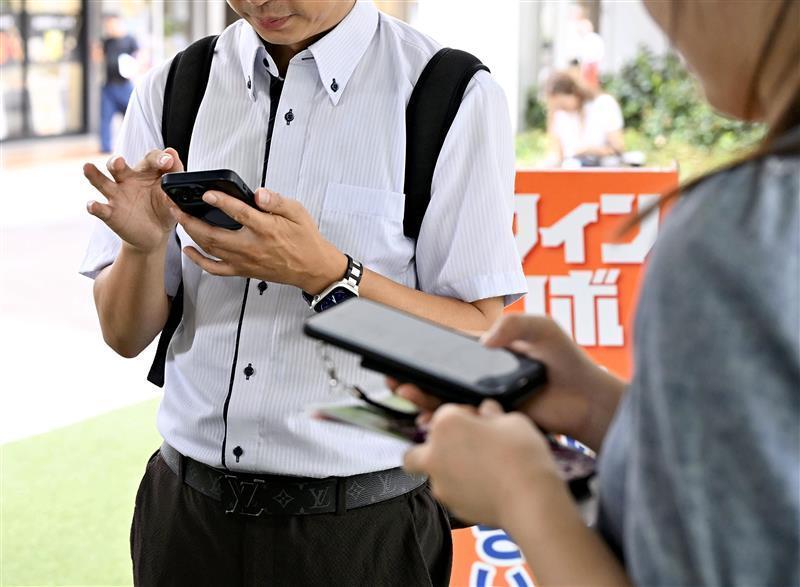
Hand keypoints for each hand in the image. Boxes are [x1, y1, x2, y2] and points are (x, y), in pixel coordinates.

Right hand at [84, 149, 182, 253]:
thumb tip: (171, 153)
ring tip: (88, 167)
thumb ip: (175, 172)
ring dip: (95, 175)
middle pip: (118, 166)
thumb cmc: (163, 207)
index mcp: (146, 172)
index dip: (158, 158)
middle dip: (116, 163)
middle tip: (119, 162)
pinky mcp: (111, 213)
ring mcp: (117, 196)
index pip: (149, 159)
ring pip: (102, 182)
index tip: (167, 162)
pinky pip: (101, 209)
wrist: (156, 234)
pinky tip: (93, 205)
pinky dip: (95, 207)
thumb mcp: (173, 191)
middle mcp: (127, 180)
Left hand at [174, 188, 346, 291]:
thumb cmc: (305, 240)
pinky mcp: (243, 270)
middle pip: (214, 234)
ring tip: (180, 220)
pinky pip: (215, 268)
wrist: (312, 267)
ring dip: (191, 234)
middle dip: (191, 220)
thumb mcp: (298, 213)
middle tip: (177, 206)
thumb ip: (277, 201)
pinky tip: (189, 250)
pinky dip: (199, 260)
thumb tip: (259, 193)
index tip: (207, 193)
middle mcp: (252, 246)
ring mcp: (245, 260)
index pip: (239, 213)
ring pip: (211, 249)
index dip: (221, 201)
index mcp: (266, 229)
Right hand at [393, 313, 624, 449]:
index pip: (449, 349)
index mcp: (487, 353)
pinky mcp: (491, 422)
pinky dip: (442, 421)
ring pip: (444, 400)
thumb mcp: (541, 328)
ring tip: (405, 393)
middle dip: (413, 377)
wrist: (586, 399)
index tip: (401, 350)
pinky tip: (428, 420)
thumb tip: (484, 340)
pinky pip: (461, 422)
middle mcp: (481, 376)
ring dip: (421, 398)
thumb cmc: (565, 359)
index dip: (424, 350)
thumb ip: (514, 324)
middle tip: (393, 377)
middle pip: (439, 376)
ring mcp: (484, 399)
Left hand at [403, 400, 563, 527]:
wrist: (531, 499)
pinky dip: (462, 489)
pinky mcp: (452, 506)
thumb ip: (492, 415)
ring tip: (481, 470)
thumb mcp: (511, 421)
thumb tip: (487, 413)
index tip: (480, 422)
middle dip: (432, 448)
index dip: (464, 416)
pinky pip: (451, 493)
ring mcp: (440, 483)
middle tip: (460, 447)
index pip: (445, 413)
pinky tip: (487, 487)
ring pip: (434, 474)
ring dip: (449, 470)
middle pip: (417, 450)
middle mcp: (435, 454)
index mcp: (446, 425)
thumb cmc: (521, 454)